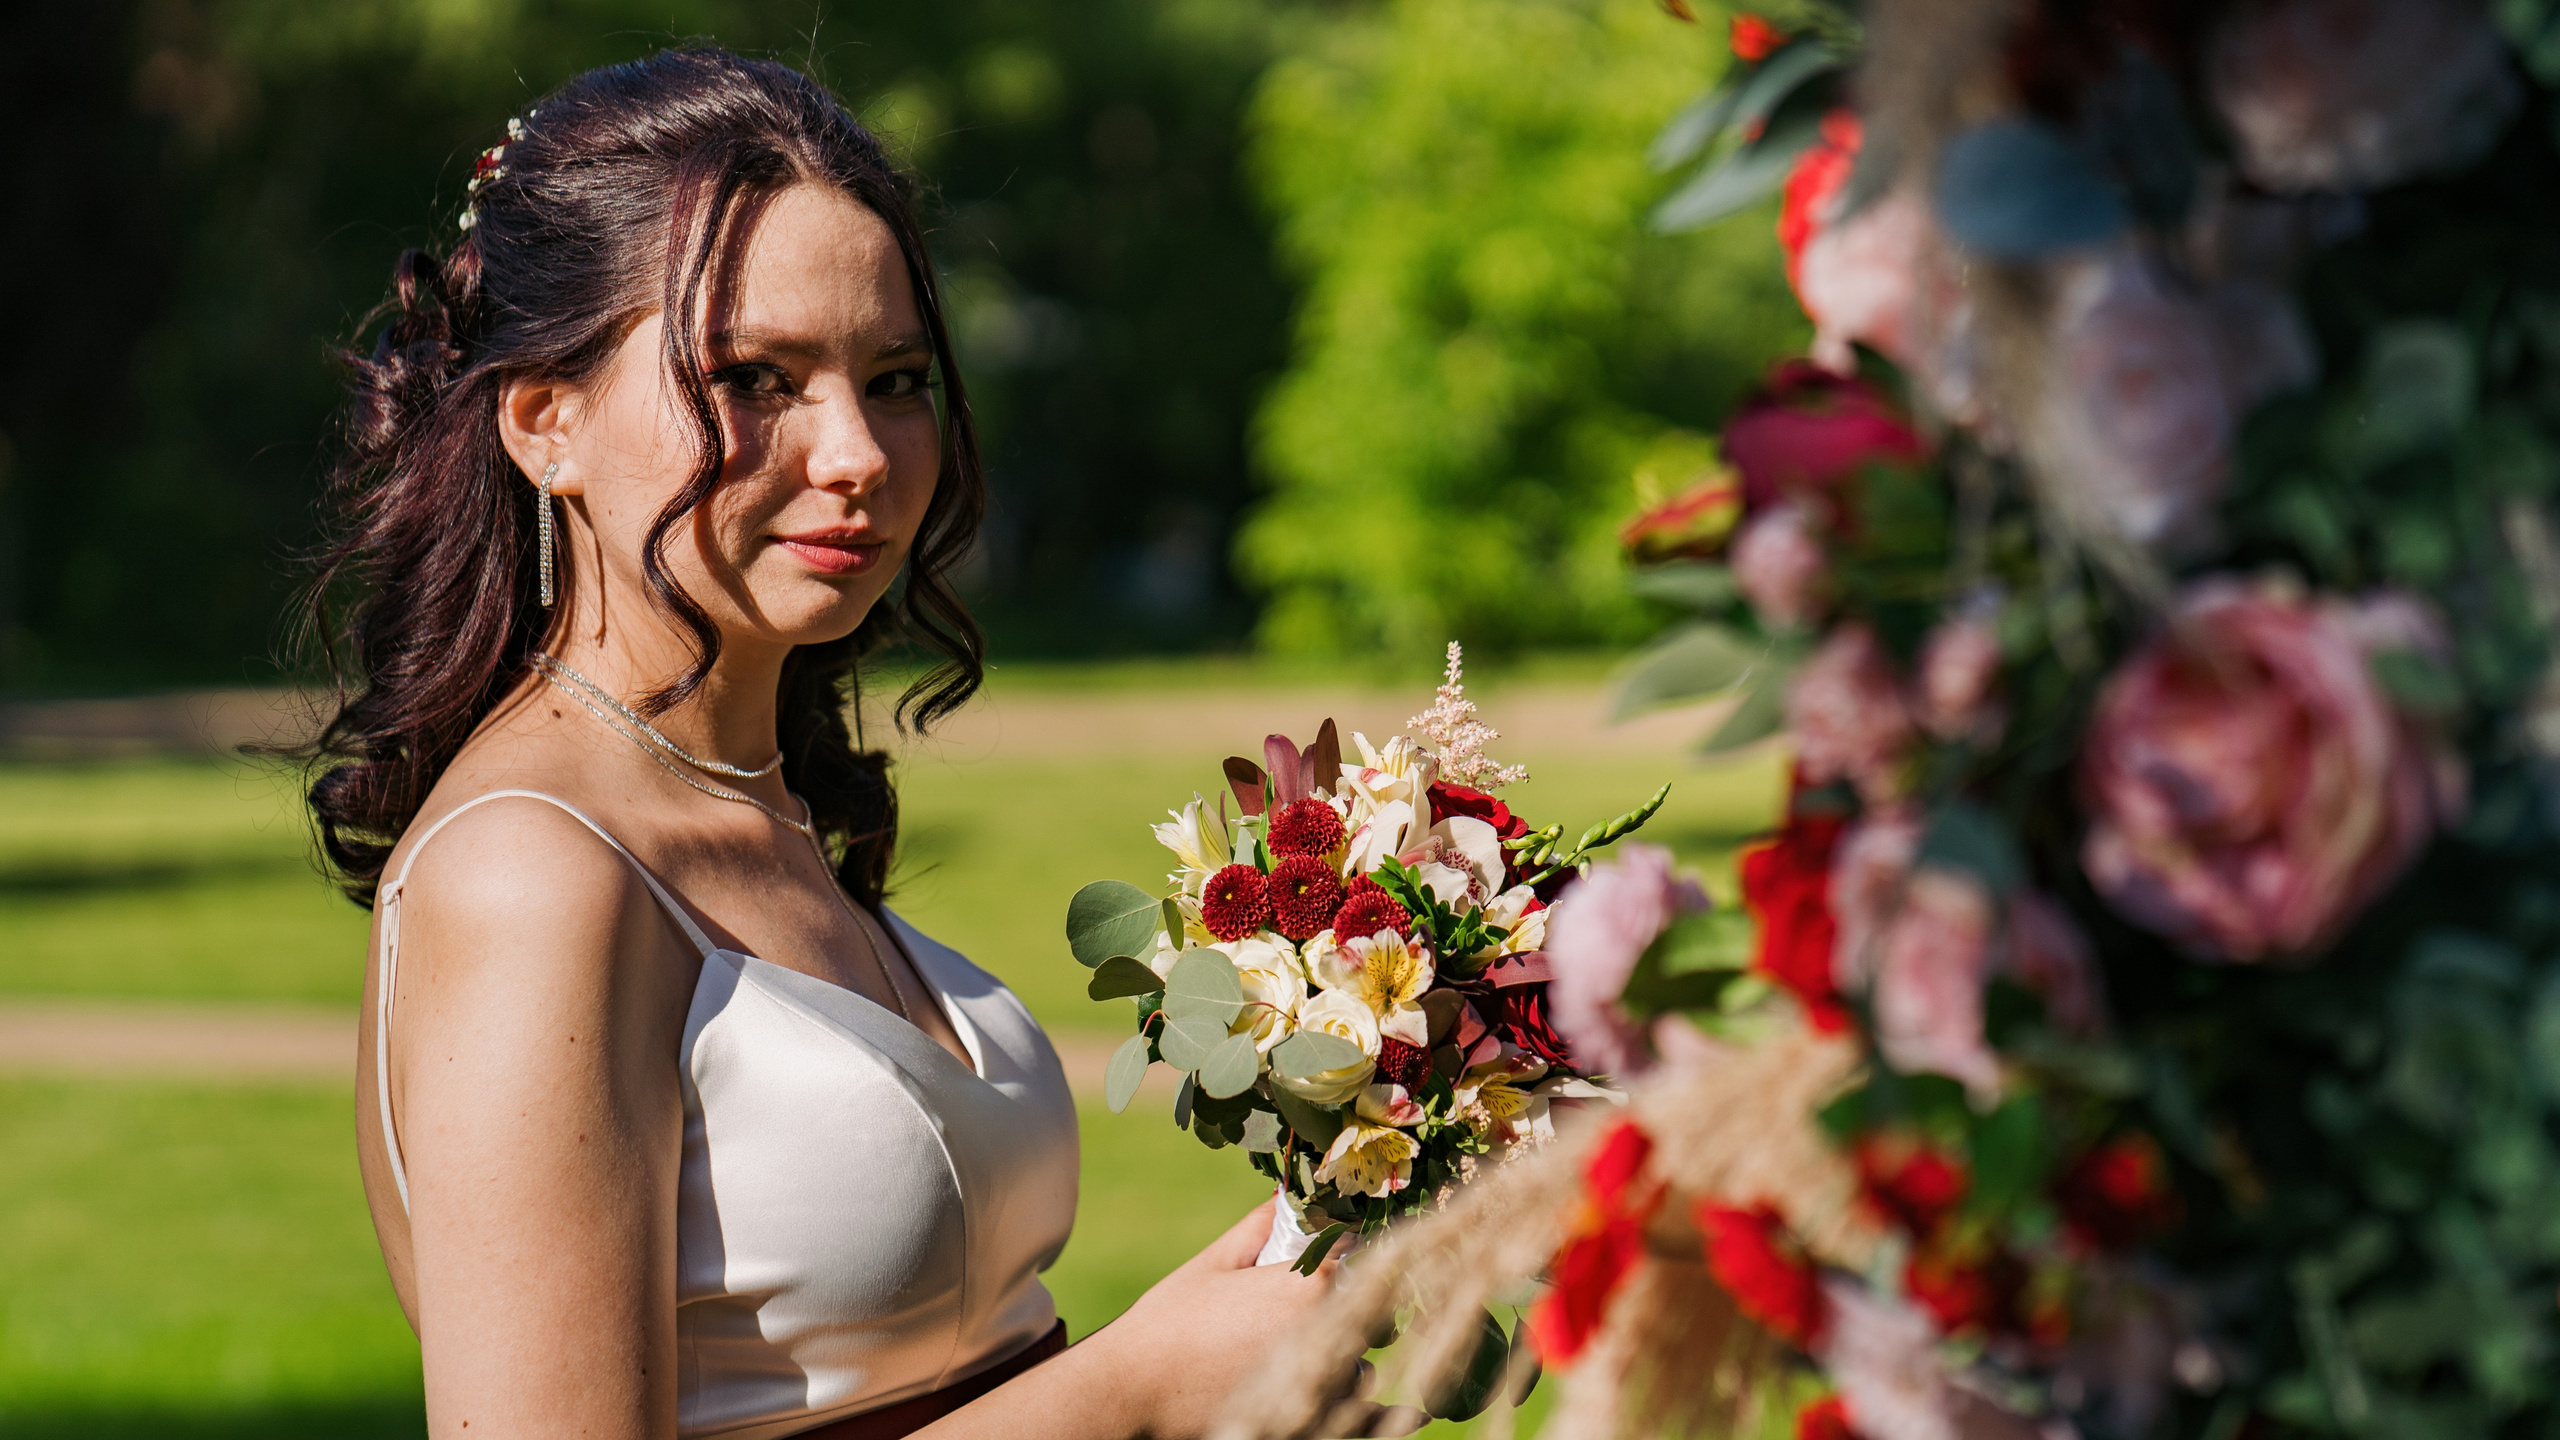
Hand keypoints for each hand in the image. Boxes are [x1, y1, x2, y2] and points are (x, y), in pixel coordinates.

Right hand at [1082, 1200, 1424, 1438]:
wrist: (1133, 1393)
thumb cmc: (1169, 1322)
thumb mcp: (1214, 1263)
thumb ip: (1260, 1227)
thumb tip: (1289, 1198)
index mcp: (1309, 1284)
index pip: (1361, 1251)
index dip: (1348, 1248)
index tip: (1335, 1252)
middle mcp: (1329, 1333)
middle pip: (1376, 1311)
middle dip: (1354, 1305)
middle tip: (1313, 1308)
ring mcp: (1326, 1386)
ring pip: (1364, 1366)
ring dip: (1344, 1360)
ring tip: (1294, 1355)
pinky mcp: (1313, 1424)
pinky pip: (1351, 1414)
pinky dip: (1336, 1402)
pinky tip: (1309, 1391)